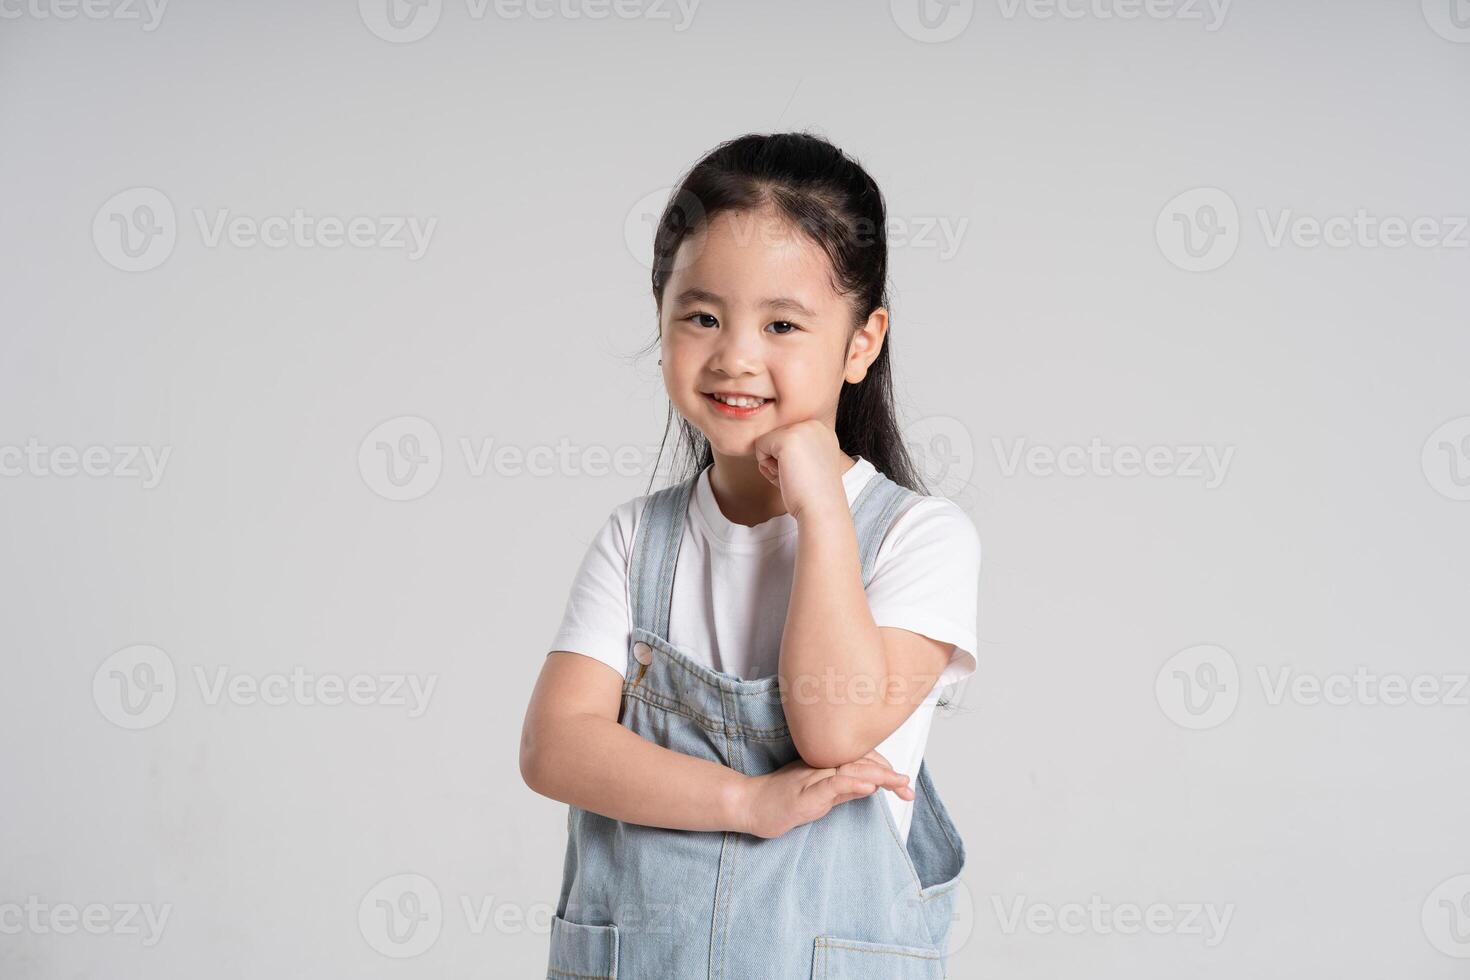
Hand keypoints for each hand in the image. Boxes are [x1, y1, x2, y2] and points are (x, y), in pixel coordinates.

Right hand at [733, 749, 913, 839]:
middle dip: (888, 775)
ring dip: (878, 776)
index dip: (885, 770)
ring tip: (899, 782)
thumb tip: (870, 787)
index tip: (904, 785)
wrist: (749, 804)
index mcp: (827, 765)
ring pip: (850, 771)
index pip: (862, 762)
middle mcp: (822, 766)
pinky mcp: (803, 794)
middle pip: (861, 763)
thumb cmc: (781, 799)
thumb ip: (843, 789)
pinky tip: (868, 788)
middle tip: (908, 787)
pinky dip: (851, 785)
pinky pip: (830, 785)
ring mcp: (812, 779)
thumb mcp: (819, 795)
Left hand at [751, 420, 846, 522]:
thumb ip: (790, 451)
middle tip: (798, 477)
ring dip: (772, 463)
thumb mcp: (806, 465)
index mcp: (821, 430)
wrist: (822, 509)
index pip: (786, 438)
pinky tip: (785, 474)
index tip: (804, 474)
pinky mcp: (787, 437)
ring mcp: (801, 428)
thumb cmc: (811, 494)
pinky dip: (766, 464)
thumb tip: (763, 446)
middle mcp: (814, 424)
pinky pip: (759, 445)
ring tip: (793, 476)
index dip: (787, 460)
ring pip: (767, 441)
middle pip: (775, 437)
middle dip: (779, 461)